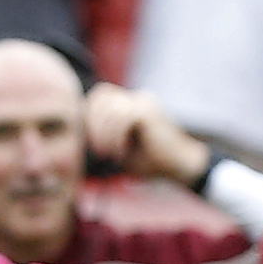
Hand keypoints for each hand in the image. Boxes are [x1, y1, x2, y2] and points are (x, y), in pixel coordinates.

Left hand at [82, 84, 207, 184]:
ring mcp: (144, 102)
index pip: (101, 96)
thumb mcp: (121, 149)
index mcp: (132, 104)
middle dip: (94, 124)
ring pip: (110, 107)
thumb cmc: (152, 162)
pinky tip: (120, 151)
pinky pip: (122, 116)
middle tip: (100, 150)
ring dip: (105, 134)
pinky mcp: (148, 111)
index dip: (90, 115)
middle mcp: (138, 98)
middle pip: (101, 97)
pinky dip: (115, 136)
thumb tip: (80, 125)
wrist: (182, 168)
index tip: (94, 142)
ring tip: (111, 153)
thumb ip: (104, 135)